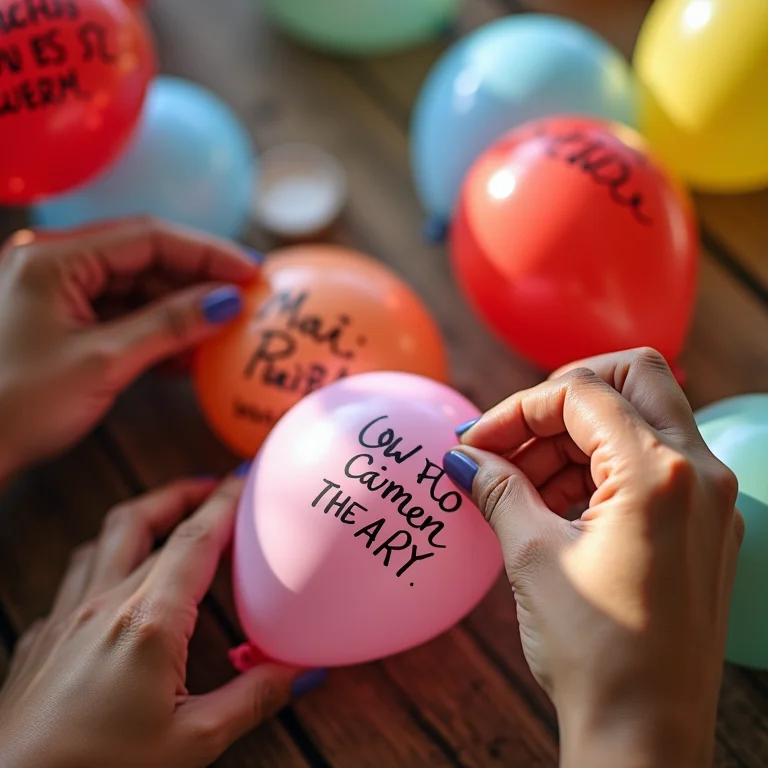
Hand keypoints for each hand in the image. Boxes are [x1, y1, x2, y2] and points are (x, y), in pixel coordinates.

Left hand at [0, 217, 258, 480]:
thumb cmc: (16, 405)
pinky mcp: (69, 325)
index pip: (148, 238)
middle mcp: (56, 266)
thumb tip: (227, 303)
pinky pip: (127, 317)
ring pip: (141, 291)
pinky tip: (194, 352)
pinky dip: (162, 333)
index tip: (251, 272)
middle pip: (148, 260)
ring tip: (228, 328)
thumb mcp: (103, 361)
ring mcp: (62, 296)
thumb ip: (169, 326)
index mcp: (53, 259)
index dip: (207, 252)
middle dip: (200, 281)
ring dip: (185, 310)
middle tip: (249, 299)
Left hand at [0, 475, 324, 767]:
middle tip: (211, 488)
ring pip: (104, 540)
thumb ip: (253, 699)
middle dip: (180, 494)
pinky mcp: (42, 638)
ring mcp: (66, 617)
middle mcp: (104, 605)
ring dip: (142, 519)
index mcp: (149, 621)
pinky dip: (105, 561)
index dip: (224, 501)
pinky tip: (118, 584)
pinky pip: (77, 578)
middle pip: (142, 520)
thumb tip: (299, 673)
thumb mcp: (193, 743)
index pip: (195, 539)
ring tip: (169, 522)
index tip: (243, 479)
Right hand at [443, 348, 742, 767]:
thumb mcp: (531, 556)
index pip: (580, 393)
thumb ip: (497, 487)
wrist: (645, 737)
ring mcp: (711, 500)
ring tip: (518, 483)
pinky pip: (653, 462)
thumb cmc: (593, 653)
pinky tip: (553, 502)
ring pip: (641, 418)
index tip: (477, 443)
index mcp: (658, 473)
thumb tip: (463, 455)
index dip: (516, 409)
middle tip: (511, 441)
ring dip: (575, 436)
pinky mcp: (706, 526)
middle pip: (633, 377)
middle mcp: (700, 473)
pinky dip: (600, 464)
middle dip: (561, 397)